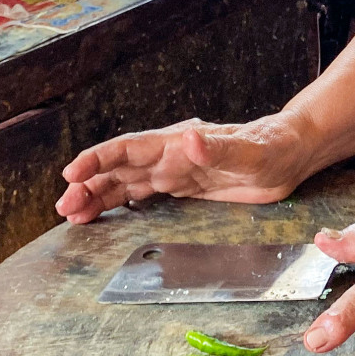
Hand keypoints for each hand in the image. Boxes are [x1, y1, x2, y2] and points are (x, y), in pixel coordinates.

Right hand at [55, 113, 316, 221]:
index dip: (98, 159)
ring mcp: (175, 170)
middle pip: (118, 167)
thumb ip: (219, 148)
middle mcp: (170, 154)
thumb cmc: (272, 148)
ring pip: (125, 182)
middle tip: (63, 208)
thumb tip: (188, 140)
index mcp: (178, 143)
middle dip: (88, 184)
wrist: (290, 154)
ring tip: (71, 215)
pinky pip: (142, 193)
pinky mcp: (183, 185)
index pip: (128, 148)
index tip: (72, 174)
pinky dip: (118, 203)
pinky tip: (101, 213)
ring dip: (97, 196)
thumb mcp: (249, 152)